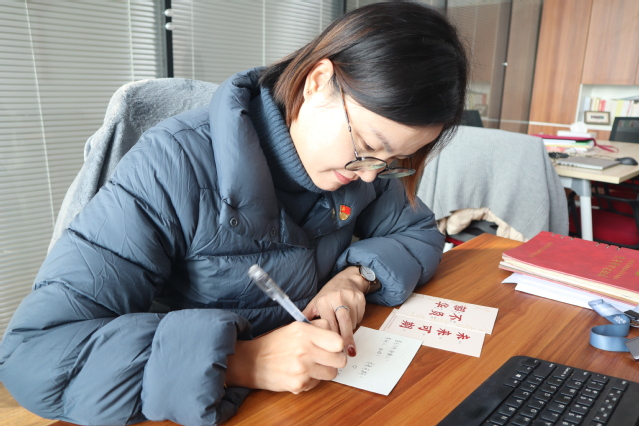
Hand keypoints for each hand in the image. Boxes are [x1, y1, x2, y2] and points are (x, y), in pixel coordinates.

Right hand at [226, 319, 345, 392]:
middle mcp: (304, 350)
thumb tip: (337, 335)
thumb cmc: (275, 343)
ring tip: (312, 365)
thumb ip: (317, 328)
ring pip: (332, 374)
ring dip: (325, 370)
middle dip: (335, 359)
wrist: (251, 362)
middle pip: (340, 360)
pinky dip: (312, 379)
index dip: (338, 345)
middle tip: (326, 357)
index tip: (333, 346)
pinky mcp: (299, 384)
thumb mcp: (295, 327)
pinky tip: (300, 373)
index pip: (338, 342)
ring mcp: (302, 369)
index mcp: (304, 332)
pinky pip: (317, 383)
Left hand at [302, 266, 366, 356]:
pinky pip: (359, 318)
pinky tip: (351, 322)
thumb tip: (296, 331)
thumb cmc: (329, 294)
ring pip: (352, 322)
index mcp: (324, 301)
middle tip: (347, 354)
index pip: (329, 323)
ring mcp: (351, 298)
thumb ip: (308, 316)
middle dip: (346, 340)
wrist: (347, 280)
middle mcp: (338, 298)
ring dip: (350, 332)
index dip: (331, 337)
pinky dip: (355, 324)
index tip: (333, 350)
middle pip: (344, 323)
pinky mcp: (360, 300)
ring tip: (348, 343)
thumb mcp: (316, 303)